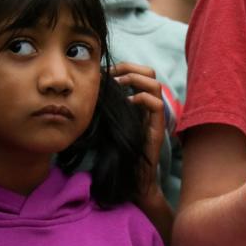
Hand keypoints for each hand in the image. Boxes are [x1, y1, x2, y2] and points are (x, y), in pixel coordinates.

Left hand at [111, 62, 166, 192]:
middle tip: (112, 76)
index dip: (123, 67)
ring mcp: (155, 117)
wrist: (131, 178)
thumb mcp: (106, 123)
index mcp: (138, 103)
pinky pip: (156, 105)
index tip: (106, 72)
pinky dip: (142, 99)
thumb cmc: (116, 153)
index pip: (138, 72)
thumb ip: (103, 106)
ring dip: (135, 80)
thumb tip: (87, 90)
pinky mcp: (157, 129)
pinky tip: (128, 103)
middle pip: (149, 73)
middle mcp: (149, 107)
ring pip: (156, 84)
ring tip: (119, 86)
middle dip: (129, 68)